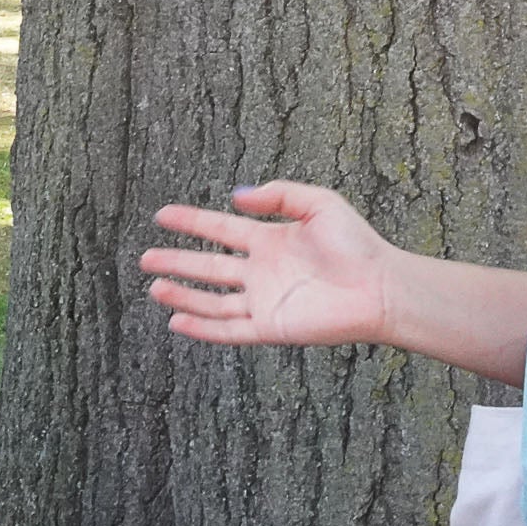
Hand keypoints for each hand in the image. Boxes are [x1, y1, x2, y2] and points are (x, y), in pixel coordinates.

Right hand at [143, 182, 399, 346]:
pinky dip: (203, 327)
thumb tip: (236, 198)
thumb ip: (278, 195)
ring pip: (213, 301)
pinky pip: (229, 330)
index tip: (162, 215)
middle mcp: (261, 272)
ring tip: (154, 287)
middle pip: (208, 267)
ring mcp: (264, 301)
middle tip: (145, 258)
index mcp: (269, 241)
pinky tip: (178, 321)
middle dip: (176, 262)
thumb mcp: (319, 203)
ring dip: (183, 295)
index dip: (191, 222)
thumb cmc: (357, 245)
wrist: (380, 288)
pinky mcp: (271, 327)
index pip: (220, 231)